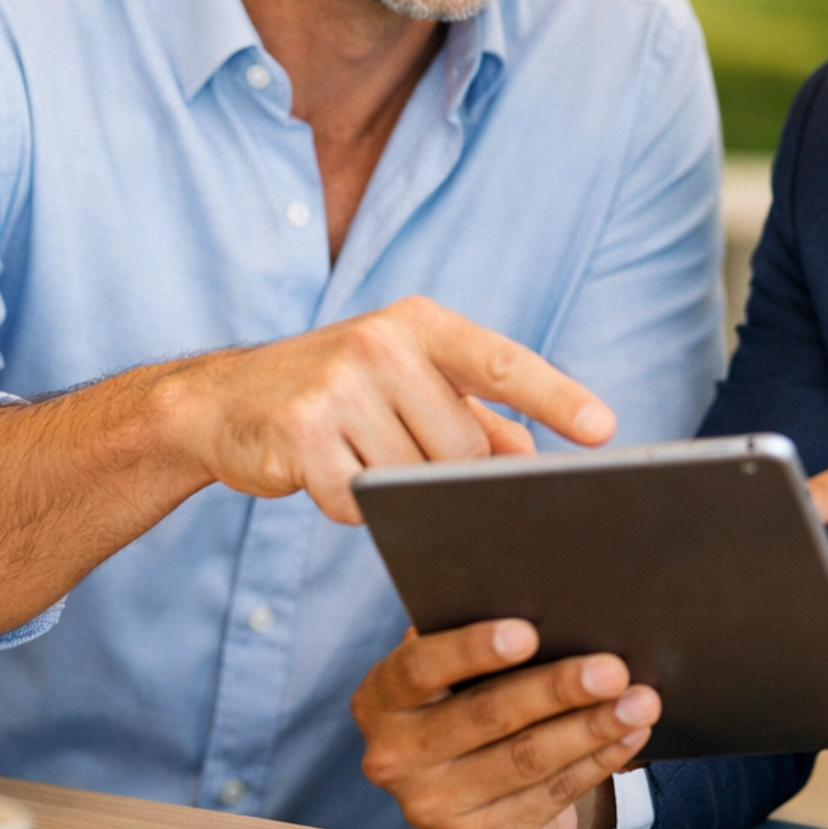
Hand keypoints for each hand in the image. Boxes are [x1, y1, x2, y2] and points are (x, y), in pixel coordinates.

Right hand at [154, 295, 615, 524]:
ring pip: (413, 481)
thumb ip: (476, 412)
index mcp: (422, 324)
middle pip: (462, 449)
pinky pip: (358, 503)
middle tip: (397, 450)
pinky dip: (348, 505)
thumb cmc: (338, 391)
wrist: (223, 401)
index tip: (604, 429)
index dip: (558, 397)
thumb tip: (535, 459)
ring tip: (355, 452)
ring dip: (392, 489)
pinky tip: (322, 472)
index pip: (505, 362)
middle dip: (443, 472)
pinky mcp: (301, 434)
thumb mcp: (407, 379)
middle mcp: (382, 344)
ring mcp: (338, 387)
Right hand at [352, 618, 659, 828]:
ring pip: (527, 759)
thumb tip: (556, 614)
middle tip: (612, 669)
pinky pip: (551, 794)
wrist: (463, 793)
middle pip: (486, 715)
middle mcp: (396, 758)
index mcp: (381, 699)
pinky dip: (597, 760)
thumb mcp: (452, 672)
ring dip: (592, 727)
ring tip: (640, 701)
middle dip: (556, 689)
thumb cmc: (465, 699)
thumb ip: (477, 641)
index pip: (419, 668)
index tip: (529, 632)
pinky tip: (628, 735)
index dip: (472, 649)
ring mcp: (436, 808)